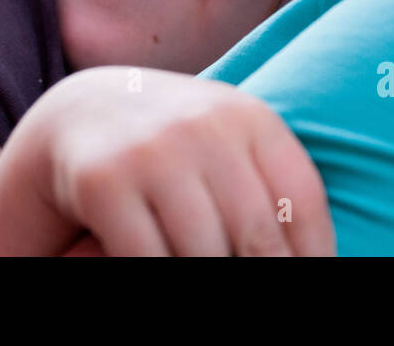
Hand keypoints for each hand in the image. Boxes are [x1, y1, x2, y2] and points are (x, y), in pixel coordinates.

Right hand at [0, 67, 334, 255]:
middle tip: (245, 278)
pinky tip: (161, 270)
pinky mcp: (103, 180)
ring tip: (203, 268)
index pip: (300, 203)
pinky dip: (160, 277)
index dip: (312, 257)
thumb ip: (269, 190)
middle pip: (257, 238)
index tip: (306, 280)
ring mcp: (151, 150)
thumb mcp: (228, 146)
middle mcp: (203, 126)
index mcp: (248, 117)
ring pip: (204, 256)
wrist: (78, 114)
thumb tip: (315, 264)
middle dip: (259, 275)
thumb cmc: (173, 146)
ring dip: (207, 279)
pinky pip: (147, 260)